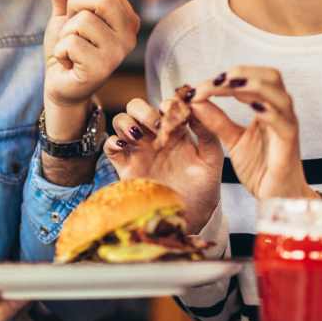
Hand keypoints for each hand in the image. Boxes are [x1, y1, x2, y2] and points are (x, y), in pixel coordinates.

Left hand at [42, 0, 139, 139]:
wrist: (60, 83)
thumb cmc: (68, 47)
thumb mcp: (65, 13)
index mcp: (127, 17)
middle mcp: (130, 34)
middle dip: (74, 6)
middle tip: (70, 26)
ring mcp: (119, 53)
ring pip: (83, 21)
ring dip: (65, 33)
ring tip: (70, 48)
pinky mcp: (103, 69)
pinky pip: (72, 43)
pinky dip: (61, 51)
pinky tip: (68, 62)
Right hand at [103, 96, 223, 233]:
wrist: (192, 217)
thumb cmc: (204, 187)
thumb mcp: (211, 158)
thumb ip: (207, 132)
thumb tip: (197, 104)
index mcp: (175, 130)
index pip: (163, 105)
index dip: (166, 103)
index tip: (173, 112)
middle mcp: (154, 136)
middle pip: (136, 107)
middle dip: (143, 110)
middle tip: (155, 124)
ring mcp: (138, 150)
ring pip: (121, 121)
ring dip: (126, 122)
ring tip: (138, 135)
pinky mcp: (125, 167)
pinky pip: (110, 146)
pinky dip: (112, 141)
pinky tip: (124, 145)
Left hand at [186, 67, 317, 201]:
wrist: (278, 199)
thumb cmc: (262, 169)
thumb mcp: (233, 141)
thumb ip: (216, 120)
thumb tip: (196, 100)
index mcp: (267, 107)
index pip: (251, 79)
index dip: (227, 77)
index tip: (201, 85)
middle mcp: (280, 111)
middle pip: (270, 76)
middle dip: (243, 73)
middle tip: (216, 79)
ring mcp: (287, 125)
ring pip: (277, 93)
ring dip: (252, 84)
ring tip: (228, 84)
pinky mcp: (290, 142)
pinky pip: (283, 120)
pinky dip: (268, 110)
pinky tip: (252, 106)